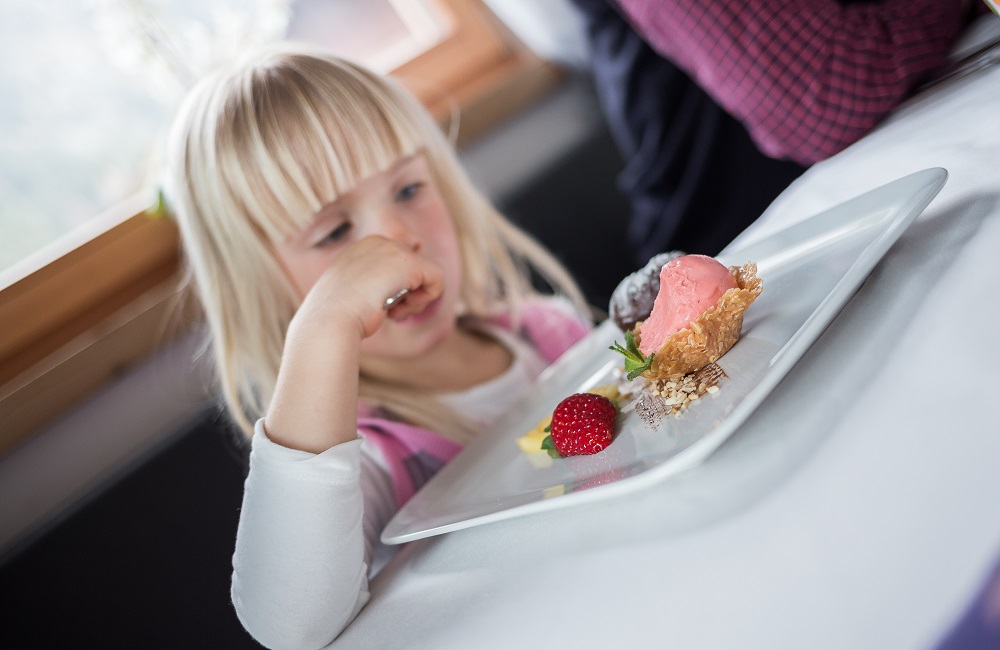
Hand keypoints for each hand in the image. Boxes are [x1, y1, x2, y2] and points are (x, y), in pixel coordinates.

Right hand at [266, 235, 443, 453]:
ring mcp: (392, 250)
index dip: (395, 290)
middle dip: (406, 295)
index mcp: (362, 248)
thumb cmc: (334, 318)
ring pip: (426, 276)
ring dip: (414, 301)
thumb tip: (396, 296)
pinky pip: (437, 279)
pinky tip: (401, 309)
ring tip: (391, 311)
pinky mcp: (409, 263)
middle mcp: (378, 242)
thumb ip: (373, 287)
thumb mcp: (352, 296)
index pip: (398, 266)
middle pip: (413, 270)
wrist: (328, 322)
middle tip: (387, 311)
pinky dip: (425, 300)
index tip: (377, 304)